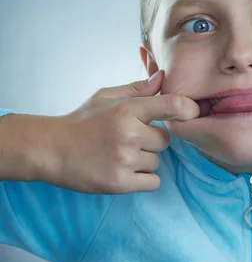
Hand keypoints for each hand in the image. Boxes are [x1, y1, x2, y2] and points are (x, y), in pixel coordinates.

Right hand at [50, 71, 199, 193]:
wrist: (50, 150)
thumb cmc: (81, 121)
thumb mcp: (106, 98)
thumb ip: (137, 90)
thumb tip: (163, 78)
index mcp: (127, 110)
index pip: (173, 105)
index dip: (188, 109)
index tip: (191, 113)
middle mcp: (128, 134)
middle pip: (165, 140)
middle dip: (152, 141)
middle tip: (129, 140)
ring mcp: (124, 160)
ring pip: (157, 162)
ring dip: (145, 161)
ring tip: (120, 155)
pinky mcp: (120, 183)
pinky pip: (152, 182)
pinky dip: (143, 179)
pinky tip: (125, 171)